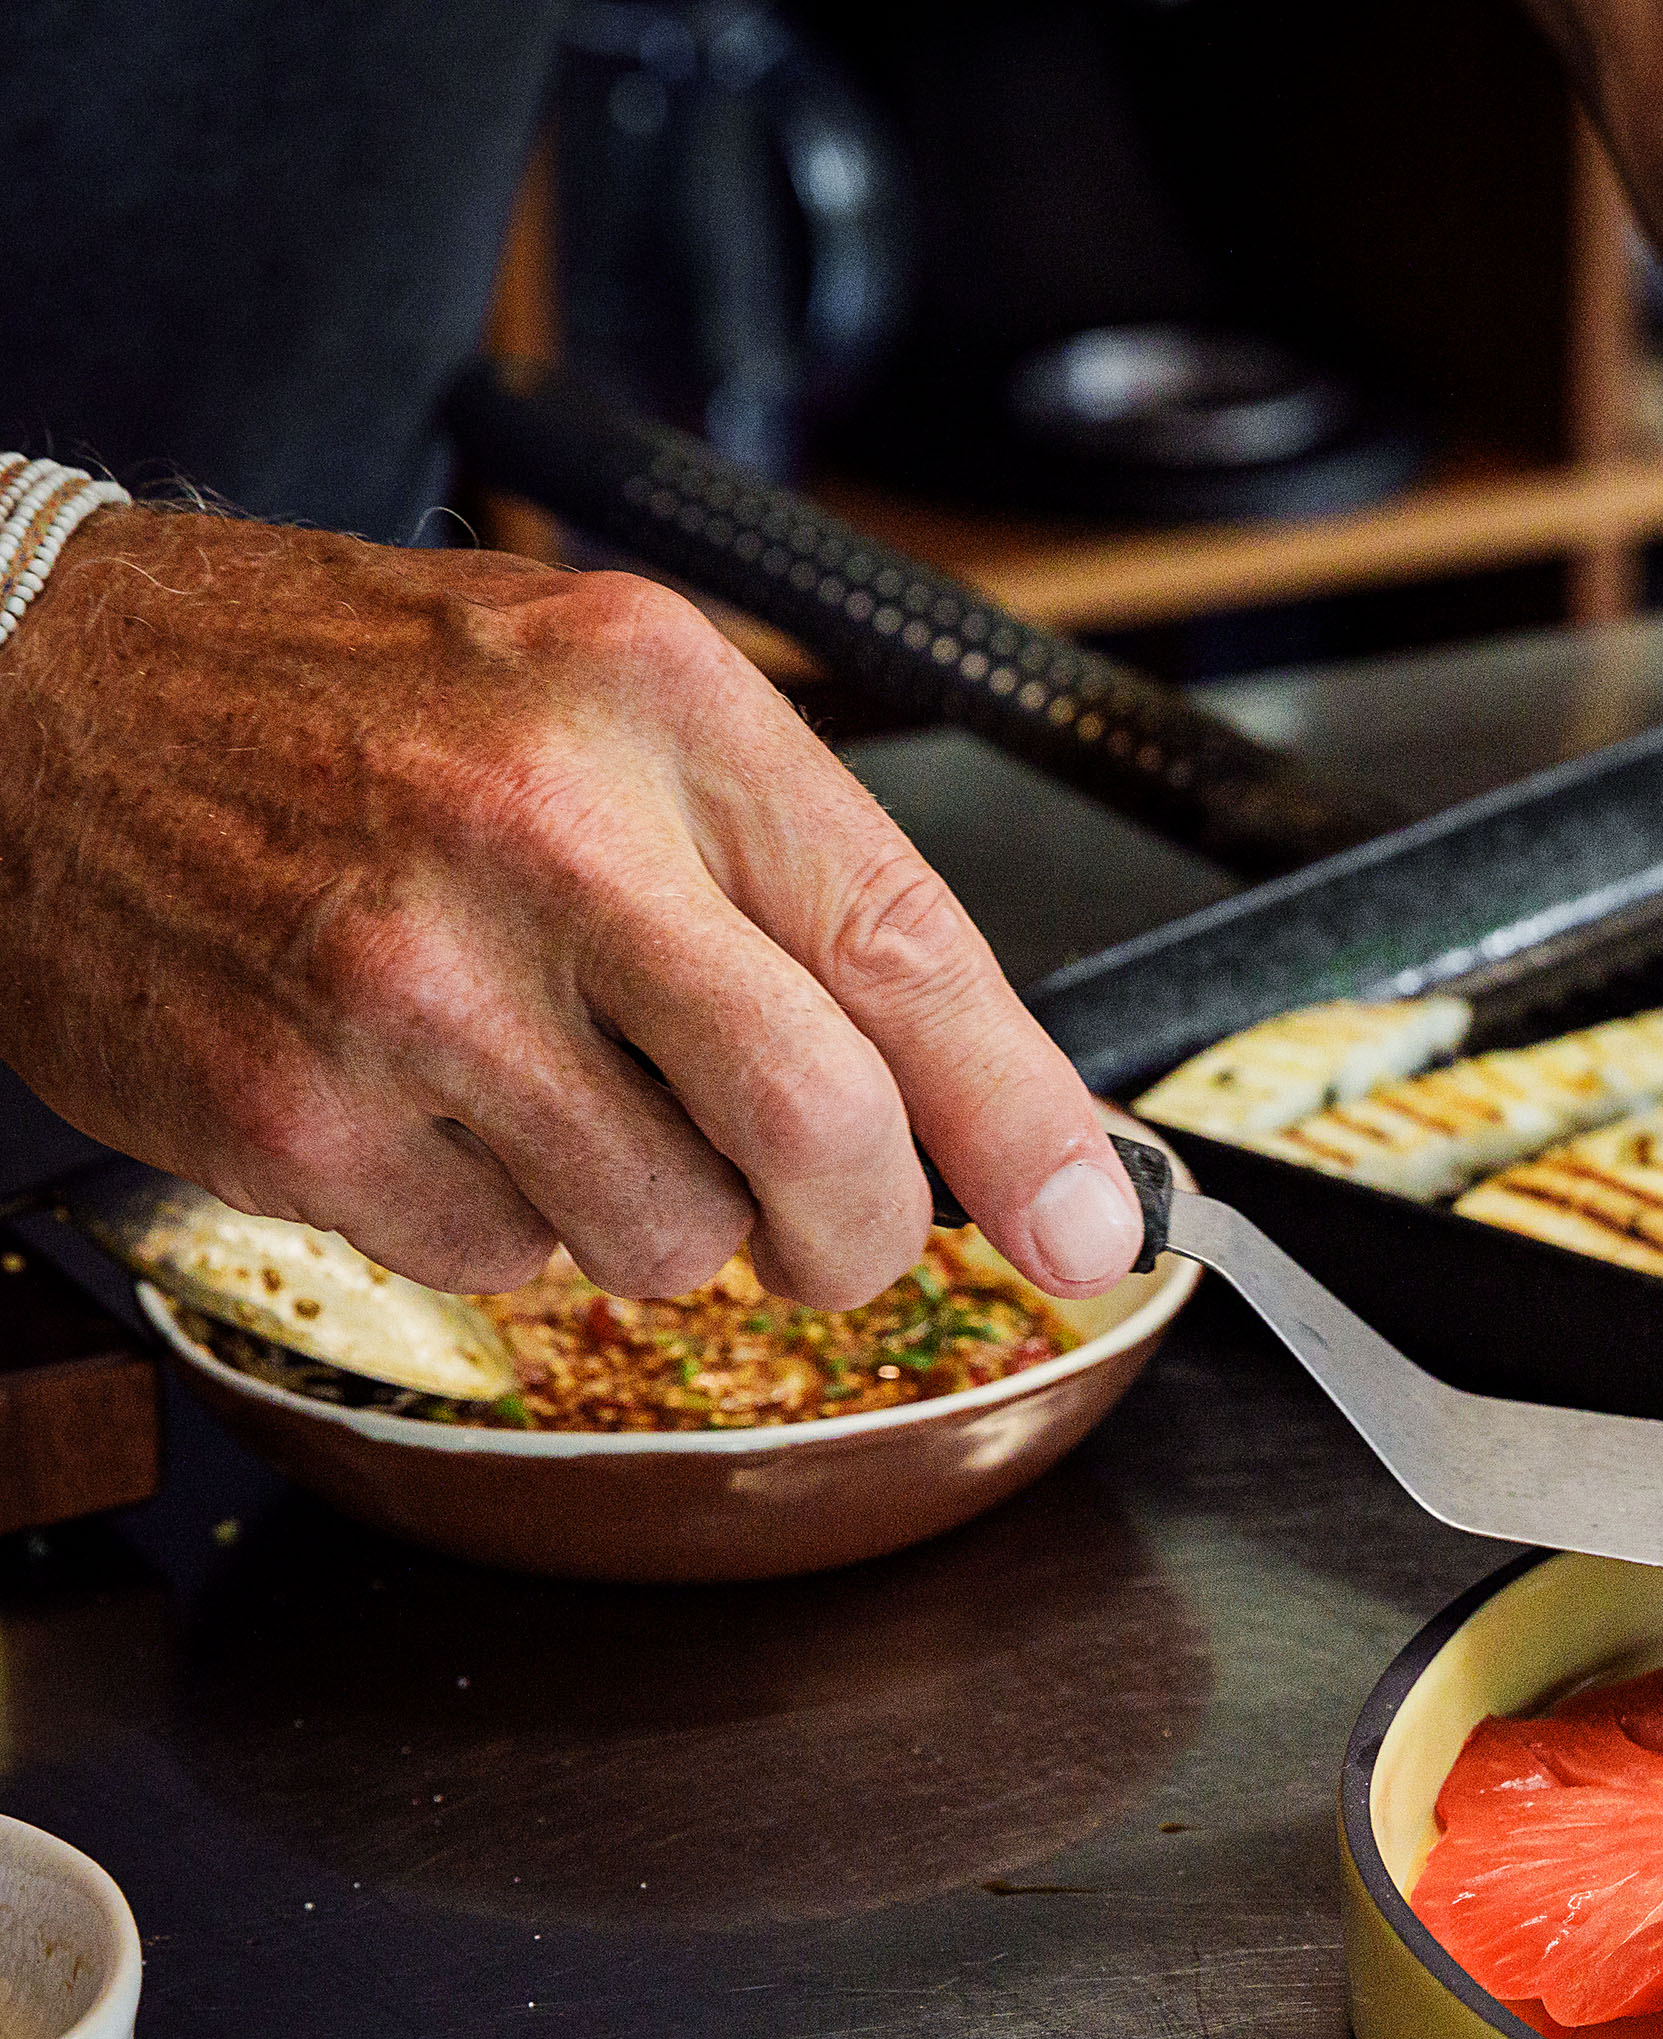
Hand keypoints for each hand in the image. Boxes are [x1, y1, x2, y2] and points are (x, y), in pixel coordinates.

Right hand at [0, 509, 1141, 1307]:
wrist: (22, 691)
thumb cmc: (344, 701)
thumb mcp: (603, 700)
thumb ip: (795, 879)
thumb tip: (990, 1107)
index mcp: (656, 703)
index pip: (912, 954)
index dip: (1029, 1128)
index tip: (1094, 1228)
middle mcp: (543, 834)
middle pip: (824, 1134)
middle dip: (863, 1230)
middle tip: (835, 1231)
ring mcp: (411, 986)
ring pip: (669, 1237)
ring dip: (655, 1217)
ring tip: (553, 1088)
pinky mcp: (299, 1117)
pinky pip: (502, 1262)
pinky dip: (497, 1220)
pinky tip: (425, 1097)